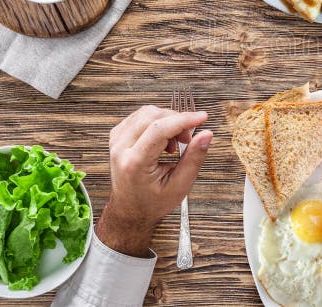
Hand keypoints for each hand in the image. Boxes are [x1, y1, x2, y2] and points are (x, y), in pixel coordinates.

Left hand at [95, 105, 212, 256]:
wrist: (130, 209)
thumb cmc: (153, 202)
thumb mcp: (180, 186)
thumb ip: (194, 158)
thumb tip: (206, 134)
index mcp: (134, 164)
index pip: (159, 129)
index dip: (184, 119)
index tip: (202, 117)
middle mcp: (120, 149)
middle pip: (153, 116)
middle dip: (177, 121)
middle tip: (187, 139)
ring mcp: (115, 140)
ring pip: (147, 112)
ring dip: (168, 121)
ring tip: (174, 143)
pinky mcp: (117, 135)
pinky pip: (141, 116)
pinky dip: (158, 122)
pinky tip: (163, 140)